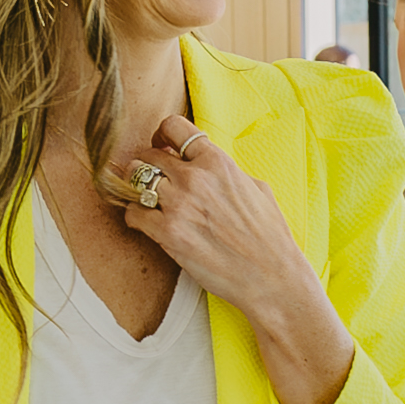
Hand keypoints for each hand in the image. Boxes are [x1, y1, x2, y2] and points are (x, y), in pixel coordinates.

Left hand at [121, 114, 311, 322]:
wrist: (271, 277)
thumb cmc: (269, 236)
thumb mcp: (257, 188)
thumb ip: (227, 171)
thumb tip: (208, 165)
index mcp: (217, 161)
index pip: (174, 127)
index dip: (162, 136)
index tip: (162, 147)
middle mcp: (194, 178)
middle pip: (148, 155)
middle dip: (147, 166)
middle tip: (152, 181)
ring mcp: (178, 205)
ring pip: (134, 181)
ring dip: (137, 190)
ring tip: (147, 202)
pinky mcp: (167, 233)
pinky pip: (132, 214)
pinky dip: (135, 217)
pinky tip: (146, 224)